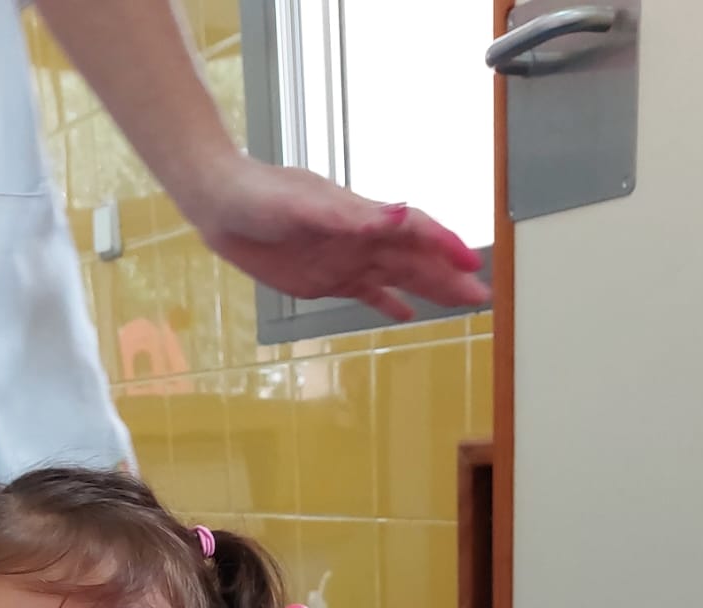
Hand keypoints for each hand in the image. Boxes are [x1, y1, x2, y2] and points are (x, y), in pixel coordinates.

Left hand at [192, 158, 488, 321]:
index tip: (470, 262)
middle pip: (415, 257)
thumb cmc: (257, 196)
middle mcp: (360, 238)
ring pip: (400, 276)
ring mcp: (346, 258)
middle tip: (481, 294)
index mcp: (360, 217)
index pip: (413, 230)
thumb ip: (347, 214)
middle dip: (449, 274)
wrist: (221, 205)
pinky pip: (367, 292)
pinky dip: (389, 304)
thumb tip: (395, 214)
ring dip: (431, 288)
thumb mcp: (301, 204)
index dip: (443, 245)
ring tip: (462, 301)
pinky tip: (407, 315)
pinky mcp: (327, 278)